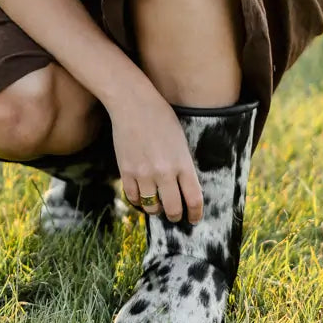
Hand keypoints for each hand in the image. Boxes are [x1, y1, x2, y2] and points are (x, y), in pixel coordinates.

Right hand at [106, 87, 203, 223]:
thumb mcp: (180, 141)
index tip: (194, 218)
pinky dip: (138, 201)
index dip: (195, 214)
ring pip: (152, 207)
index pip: (194, 199)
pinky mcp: (126, 171)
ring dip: (156, 210)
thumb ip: (183, 165)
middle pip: (173, 209)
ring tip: (158, 206)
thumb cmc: (161, 118)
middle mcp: (164, 172)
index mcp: (183, 163)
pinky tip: (142, 198)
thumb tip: (183, 189)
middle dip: (176, 216)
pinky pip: (133, 197)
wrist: (133, 104)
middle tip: (176, 216)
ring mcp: (144, 173)